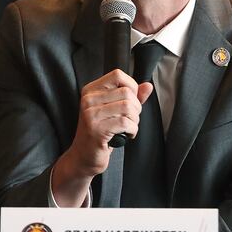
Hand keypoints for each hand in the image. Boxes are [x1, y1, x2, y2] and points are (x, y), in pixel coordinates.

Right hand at [51, 69, 152, 205]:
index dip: (131, 87)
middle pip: (127, 92)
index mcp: (90, 91)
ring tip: (127, 128)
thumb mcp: (114, 111)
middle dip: (136, 108)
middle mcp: (88, 100)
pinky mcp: (96, 129)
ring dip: (135, 120)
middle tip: (130, 120)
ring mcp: (90, 114)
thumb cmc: (100, 133)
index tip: (130, 102)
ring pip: (128, 107)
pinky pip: (126, 123)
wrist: (83, 157)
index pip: (117, 75)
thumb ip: (131, 97)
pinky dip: (132, 130)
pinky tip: (126, 135)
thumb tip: (148, 86)